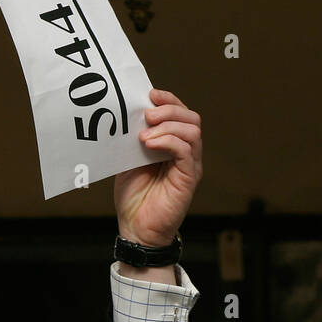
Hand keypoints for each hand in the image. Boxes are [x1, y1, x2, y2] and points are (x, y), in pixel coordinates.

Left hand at [113, 88, 202, 246]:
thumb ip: (133, 139)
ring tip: (144, 134)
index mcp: (173, 145)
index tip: (150, 94)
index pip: (180, 113)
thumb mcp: (129, 160)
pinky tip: (149, 144)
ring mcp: (189, 165)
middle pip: (191, 117)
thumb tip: (129, 114)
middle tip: (147, 115)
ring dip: (167, 125)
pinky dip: (168, 141)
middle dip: (169, 109)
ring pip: (192, 130)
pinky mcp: (189, 178)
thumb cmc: (134, 197)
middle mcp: (186, 153)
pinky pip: (186, 151)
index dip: (168, 100)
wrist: (136, 228)